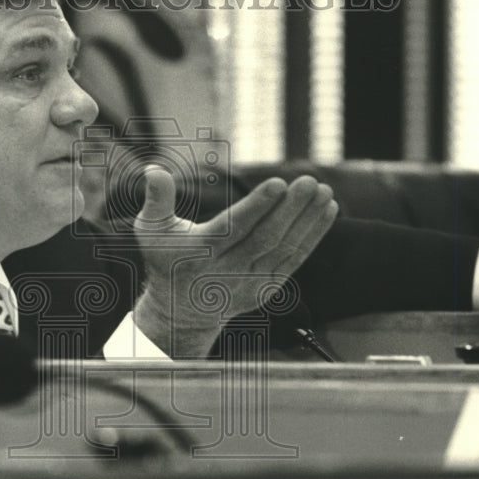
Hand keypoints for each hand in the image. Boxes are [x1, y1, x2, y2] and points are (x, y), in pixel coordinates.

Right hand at [132, 167, 337, 356]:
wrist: (182, 310)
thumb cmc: (167, 260)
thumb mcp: (151, 230)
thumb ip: (157, 199)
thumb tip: (154, 168)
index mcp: (199, 253)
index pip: (233, 228)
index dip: (257, 207)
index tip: (278, 184)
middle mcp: (227, 271)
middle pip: (265, 238)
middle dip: (291, 210)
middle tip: (310, 182)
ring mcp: (250, 283)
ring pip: (284, 249)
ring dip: (308, 220)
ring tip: (324, 191)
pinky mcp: (267, 288)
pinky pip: (294, 260)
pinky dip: (313, 236)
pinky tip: (327, 211)